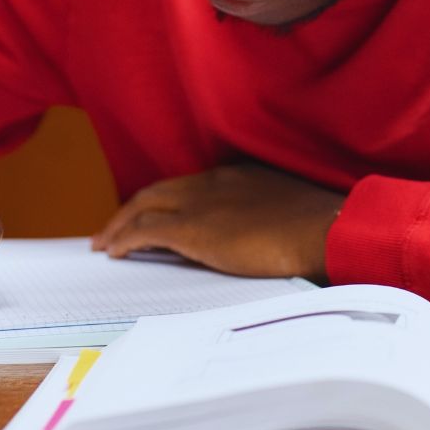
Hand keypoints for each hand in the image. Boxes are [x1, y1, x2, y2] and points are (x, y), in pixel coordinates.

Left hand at [92, 165, 344, 281]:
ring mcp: (201, 203)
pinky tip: (115, 253)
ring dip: (121, 224)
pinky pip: (145, 231)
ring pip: (144, 205)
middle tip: (114, 228)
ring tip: (106, 242)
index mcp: (238, 176)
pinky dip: (126, 239)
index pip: (190, 186)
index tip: (157, 215)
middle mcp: (214, 182)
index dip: (168, 200)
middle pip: (159, 191)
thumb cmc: (319, 228)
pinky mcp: (193, 228)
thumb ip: (265, 219)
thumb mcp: (288, 214)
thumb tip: (257, 240)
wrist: (324, 229)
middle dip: (133, 208)